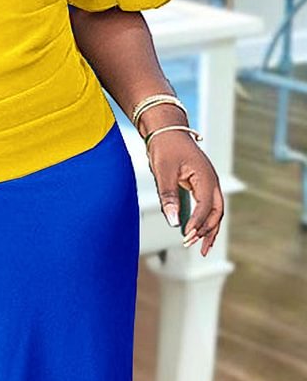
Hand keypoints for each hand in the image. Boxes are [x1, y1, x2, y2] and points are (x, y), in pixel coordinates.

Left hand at [146, 130, 223, 256]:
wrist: (166, 131)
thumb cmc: (165, 148)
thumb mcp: (163, 172)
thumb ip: (169, 197)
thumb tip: (174, 223)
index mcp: (206, 177)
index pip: (206, 206)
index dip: (198, 223)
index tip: (186, 236)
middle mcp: (211, 182)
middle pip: (216, 212)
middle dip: (206, 230)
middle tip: (192, 245)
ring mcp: (208, 184)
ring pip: (215, 212)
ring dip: (208, 230)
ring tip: (201, 249)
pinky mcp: (201, 186)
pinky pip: (207, 208)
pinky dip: (205, 222)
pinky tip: (198, 235)